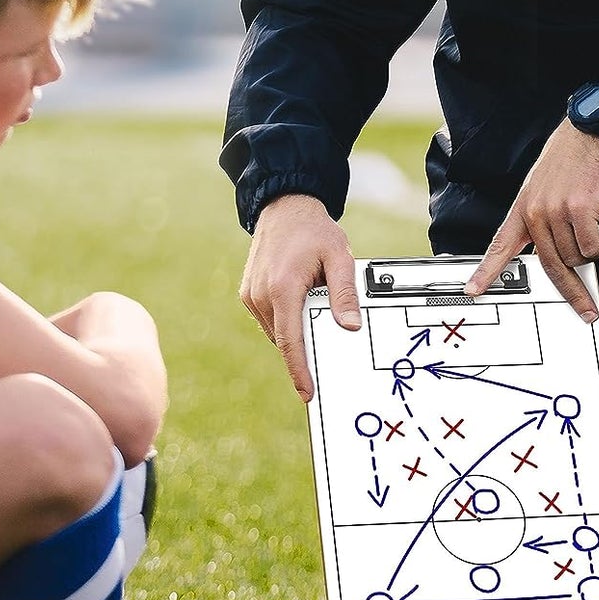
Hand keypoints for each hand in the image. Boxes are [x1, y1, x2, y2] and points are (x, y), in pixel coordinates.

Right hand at [240, 194, 360, 400]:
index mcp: (283, 288)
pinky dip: (285, 322)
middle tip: (324, 369)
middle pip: (284, 339)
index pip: (290, 340)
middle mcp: (261, 294)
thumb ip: (345, 292)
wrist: (284, 207)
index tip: (307, 392)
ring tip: (318, 323)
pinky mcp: (248, 293)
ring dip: (294, 334)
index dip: (299, 369)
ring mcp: (251, 294)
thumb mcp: (340, 257)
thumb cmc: (314, 231)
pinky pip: (269, 319)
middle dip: (302, 356)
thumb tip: (350, 326)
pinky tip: (302, 309)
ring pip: (276, 330)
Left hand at [465, 122, 598, 319]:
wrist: (593, 131)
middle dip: (571, 291)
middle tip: (586, 307)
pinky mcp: (580, 210)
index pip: (500, 245)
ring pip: (575, 258)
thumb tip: (555, 252)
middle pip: (550, 265)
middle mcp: (536, 211)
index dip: (486, 270)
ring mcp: (556, 211)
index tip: (474, 289)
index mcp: (523, 206)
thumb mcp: (546, 185)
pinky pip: (594, 247)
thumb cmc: (574, 156)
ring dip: (594, 254)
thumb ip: (543, 216)